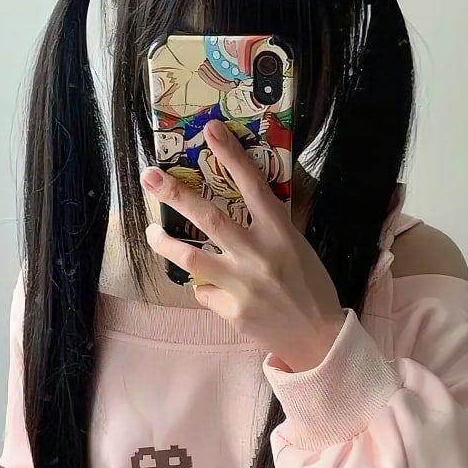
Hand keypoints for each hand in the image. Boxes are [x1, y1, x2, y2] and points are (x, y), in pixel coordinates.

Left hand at [142, 121, 345, 370]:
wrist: (318, 337)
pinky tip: (216, 290)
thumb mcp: (296, 247)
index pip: (252, 185)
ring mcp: (242, 284)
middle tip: (150, 176)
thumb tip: (231, 210)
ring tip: (152, 232)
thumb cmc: (309, 286)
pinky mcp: (231, 310)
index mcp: (280, 233)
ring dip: (165, 242)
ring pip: (190, 258)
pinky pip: (205, 291)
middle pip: (208, 217)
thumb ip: (266, 229)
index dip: (231, 155)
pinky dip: (205, 287)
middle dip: (175, 194)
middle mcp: (258, 254)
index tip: (210, 130)